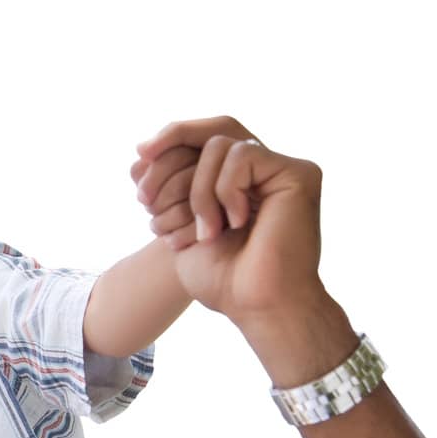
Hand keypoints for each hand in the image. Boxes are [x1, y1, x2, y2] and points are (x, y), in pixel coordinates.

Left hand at [134, 116, 326, 325]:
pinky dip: (224, 190)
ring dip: (198, 191)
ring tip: (207, 232)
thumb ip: (170, 189)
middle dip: (171, 153)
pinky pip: (242, 155)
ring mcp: (282, 170)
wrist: (258, 307)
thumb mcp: (182, 229)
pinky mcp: (298, 173)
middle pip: (212, 130)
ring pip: (220, 145)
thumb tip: (141, 151)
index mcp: (240, 183)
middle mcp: (263, 172)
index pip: (203, 139)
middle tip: (145, 197)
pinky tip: (235, 223)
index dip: (171, 139)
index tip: (138, 160)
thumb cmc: (225, 282)